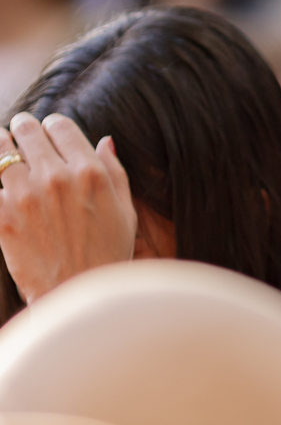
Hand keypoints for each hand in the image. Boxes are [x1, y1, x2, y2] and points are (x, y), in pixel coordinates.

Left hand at [0, 112, 138, 304]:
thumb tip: (104, 141)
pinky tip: (6, 193)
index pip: (59, 125)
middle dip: (23, 131)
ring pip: (0, 149)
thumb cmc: (107, 257)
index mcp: (89, 173)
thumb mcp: (124, 213)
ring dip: (3, 150)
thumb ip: (114, 172)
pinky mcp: (1, 216)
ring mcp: (24, 196)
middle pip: (26, 129)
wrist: (77, 299)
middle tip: (21, 138)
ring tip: (6, 159)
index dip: (53, 128)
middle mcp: (56, 178)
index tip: (49, 137)